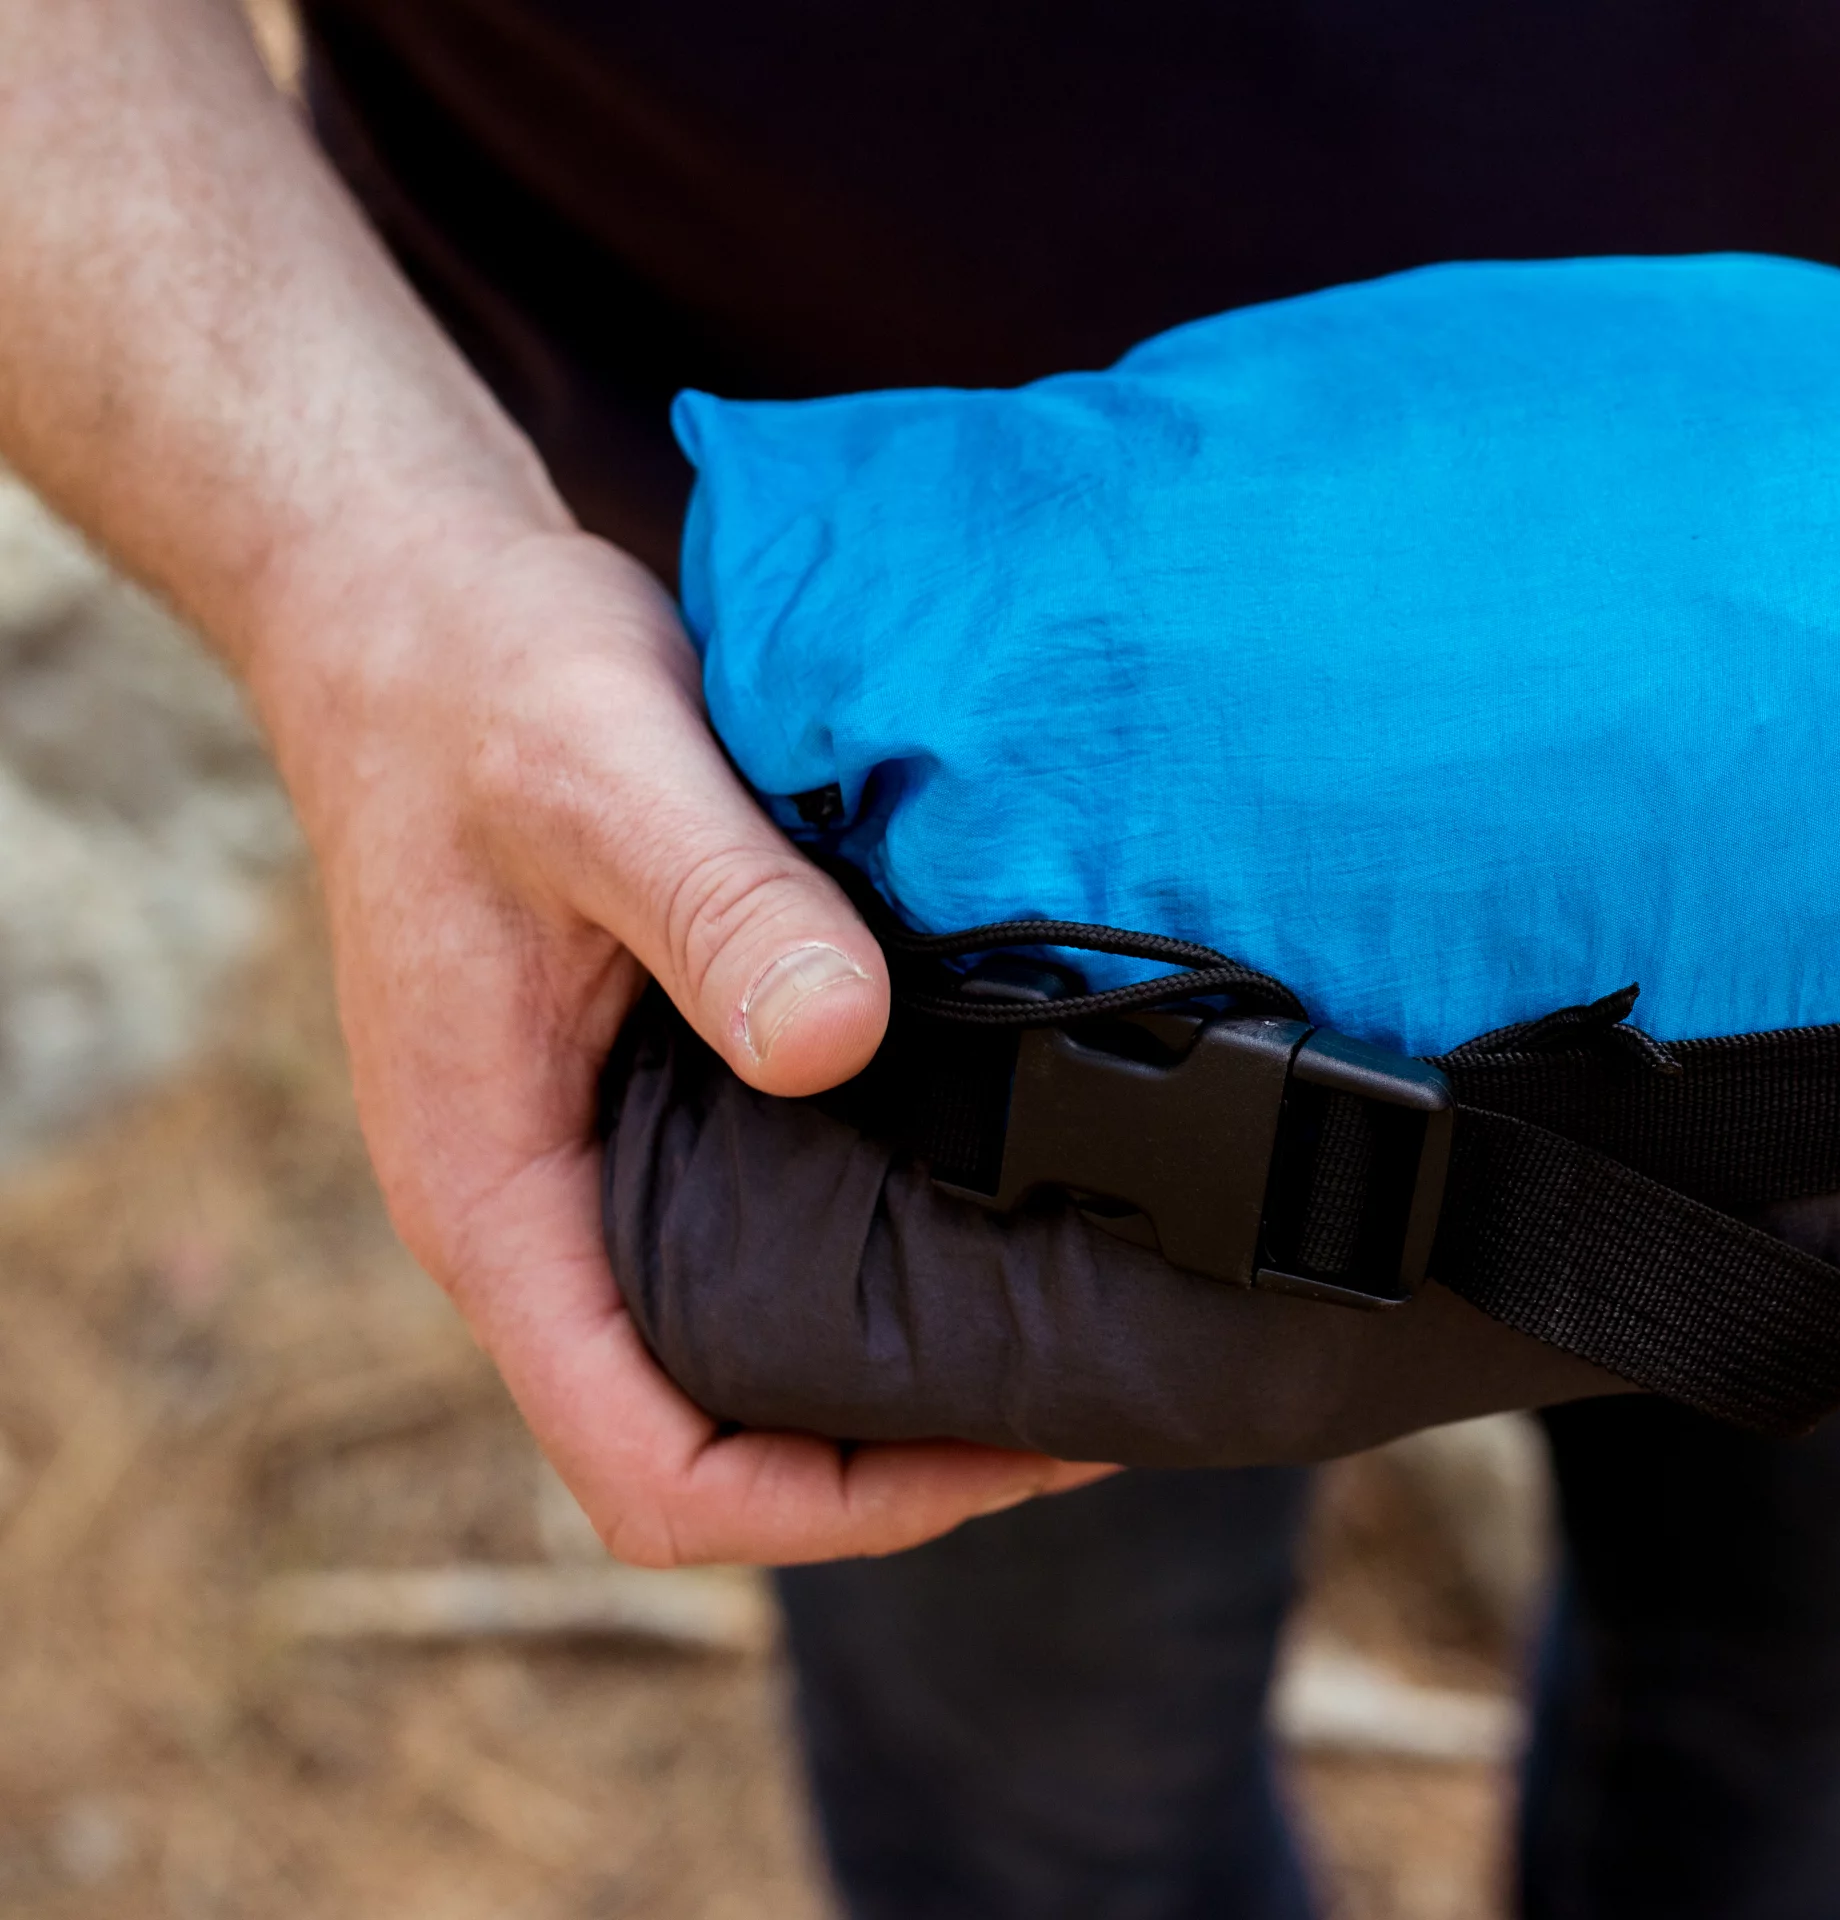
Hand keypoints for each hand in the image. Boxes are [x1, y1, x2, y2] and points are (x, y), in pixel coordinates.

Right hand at [257, 523, 1110, 1563]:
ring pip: (748, 1359)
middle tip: (1094, 1393)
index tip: (1008, 1453)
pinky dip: (885, 1264)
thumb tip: (835, 1041)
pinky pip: (765, 1248)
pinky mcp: (649, 1103)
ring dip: (904, 1377)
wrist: (417, 605)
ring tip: (1079, 1325)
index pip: (647, 1470)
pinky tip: (1009, 1205)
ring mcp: (592, 1169)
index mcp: (497, 1196)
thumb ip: (719, 905)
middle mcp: (540, 1215)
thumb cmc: (480, 683)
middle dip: (904, 1463)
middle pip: (718, 1446)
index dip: (832, 1511)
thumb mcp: (602, 773)